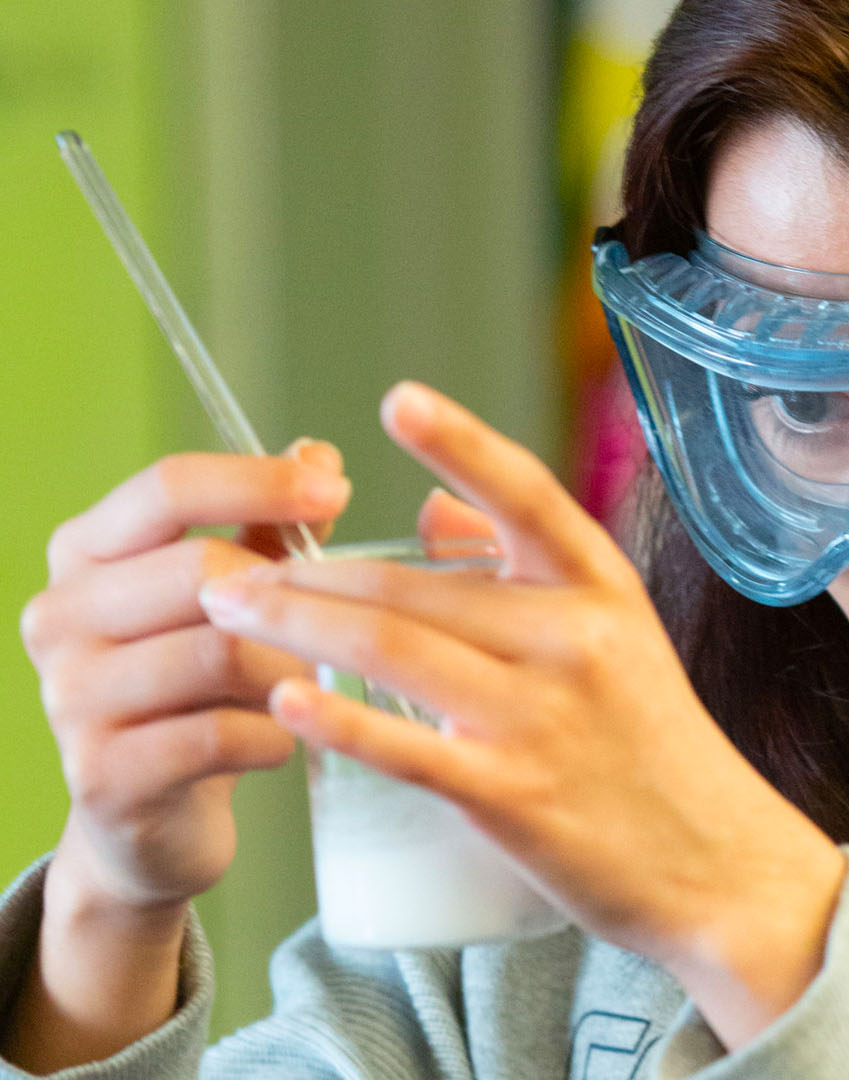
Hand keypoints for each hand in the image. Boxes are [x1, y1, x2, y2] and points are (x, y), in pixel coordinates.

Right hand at [23, 440, 350, 913]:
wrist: (150, 815)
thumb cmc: (201, 688)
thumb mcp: (232, 597)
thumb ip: (270, 528)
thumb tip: (318, 454)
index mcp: (84, 553)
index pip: (168, 487)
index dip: (258, 481)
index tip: (336, 489)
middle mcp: (59, 615)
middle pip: (201, 568)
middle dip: (291, 594)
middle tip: (345, 621)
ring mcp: (68, 696)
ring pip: (219, 654)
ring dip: (292, 669)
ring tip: (320, 683)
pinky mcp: (100, 773)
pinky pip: (222, 735)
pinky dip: (278, 735)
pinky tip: (290, 738)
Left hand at [200, 382, 845, 1046]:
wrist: (716, 862)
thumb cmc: (655, 744)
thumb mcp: (619, 635)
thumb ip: (526, 567)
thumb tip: (431, 512)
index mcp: (604, 588)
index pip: (527, 497)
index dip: (462, 444)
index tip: (397, 398)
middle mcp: (577, 640)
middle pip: (418, 585)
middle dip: (308, 573)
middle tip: (228, 568)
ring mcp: (544, 718)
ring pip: (397, 651)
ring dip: (297, 625)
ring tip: (227, 613)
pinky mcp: (514, 796)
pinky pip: (407, 750)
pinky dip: (338, 722)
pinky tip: (283, 701)